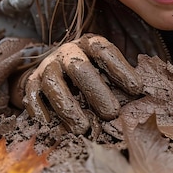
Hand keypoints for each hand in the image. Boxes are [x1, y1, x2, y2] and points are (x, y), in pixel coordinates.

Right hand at [22, 34, 142, 134]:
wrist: (54, 66)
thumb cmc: (91, 70)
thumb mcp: (106, 68)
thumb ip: (120, 80)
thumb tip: (141, 98)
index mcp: (89, 44)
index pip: (105, 51)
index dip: (121, 69)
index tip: (137, 89)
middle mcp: (67, 52)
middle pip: (79, 67)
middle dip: (96, 90)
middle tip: (112, 113)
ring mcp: (48, 66)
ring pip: (54, 83)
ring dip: (68, 107)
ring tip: (83, 128)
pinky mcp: (31, 81)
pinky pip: (32, 95)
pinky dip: (39, 110)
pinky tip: (51, 125)